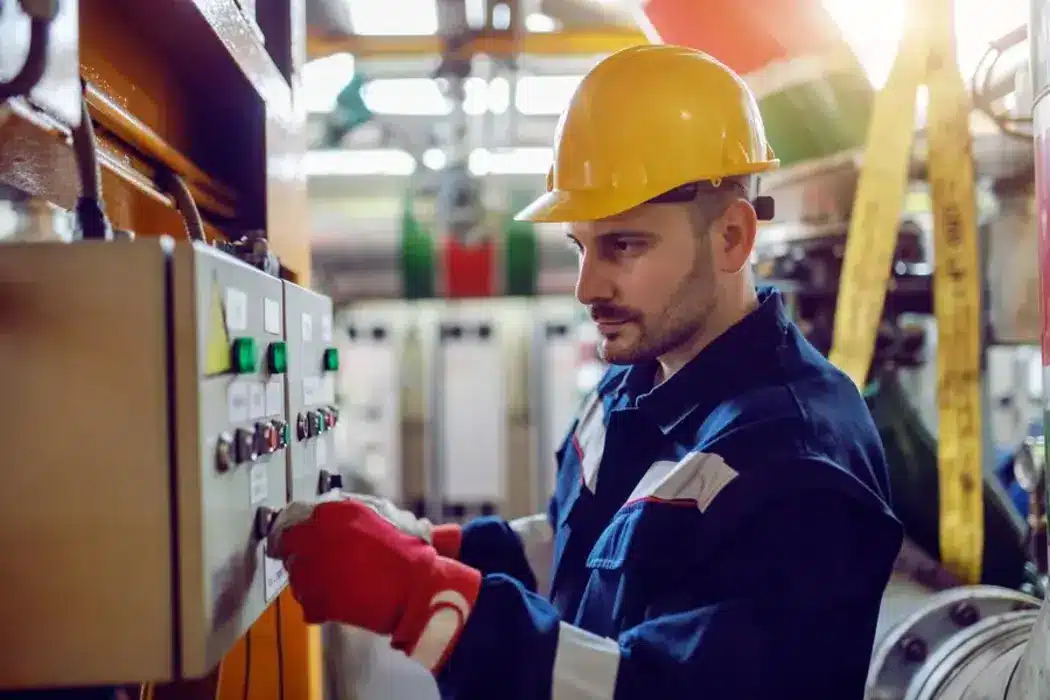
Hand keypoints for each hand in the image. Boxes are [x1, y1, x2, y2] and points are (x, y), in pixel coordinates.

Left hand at [268, 498, 480, 671]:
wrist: (416, 588)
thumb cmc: (407, 553)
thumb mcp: (382, 516)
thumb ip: (350, 513)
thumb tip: (328, 517)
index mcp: (334, 511)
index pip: (293, 516)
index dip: (295, 529)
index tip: (295, 537)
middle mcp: (317, 535)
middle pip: (287, 544)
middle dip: (299, 552)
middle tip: (317, 562)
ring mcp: (313, 568)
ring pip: (295, 574)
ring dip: (308, 578)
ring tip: (336, 582)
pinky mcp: (316, 599)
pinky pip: (306, 601)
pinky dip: (318, 604)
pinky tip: (340, 599)